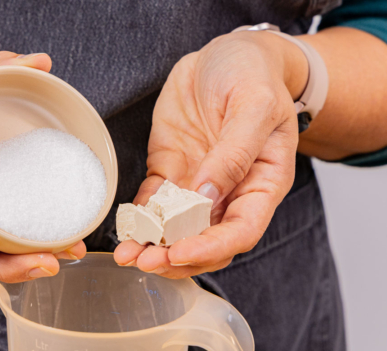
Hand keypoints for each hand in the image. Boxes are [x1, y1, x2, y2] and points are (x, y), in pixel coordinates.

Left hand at [114, 31, 307, 277]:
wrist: (229, 54)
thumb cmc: (254, 74)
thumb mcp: (255, 104)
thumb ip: (235, 152)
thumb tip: (208, 195)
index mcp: (262, 184)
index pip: (240, 231)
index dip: (210, 247)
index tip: (180, 253)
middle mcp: (231, 193)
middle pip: (205, 241)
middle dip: (176, 257)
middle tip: (146, 260)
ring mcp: (197, 185)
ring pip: (175, 231)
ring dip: (152, 247)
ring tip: (127, 255)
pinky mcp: (170, 171)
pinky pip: (152, 204)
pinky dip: (138, 219)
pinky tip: (124, 229)